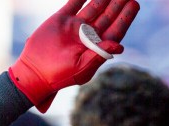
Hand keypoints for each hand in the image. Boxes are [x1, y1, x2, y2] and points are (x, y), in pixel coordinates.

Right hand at [9, 0, 139, 111]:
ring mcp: (75, 26)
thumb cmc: (60, 75)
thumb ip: (100, 54)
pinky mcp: (61, 19)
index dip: (125, 17)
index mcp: (96, 48)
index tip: (133, 4)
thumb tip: (120, 46)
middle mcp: (88, 35)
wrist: (35, 72)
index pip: (115, 30)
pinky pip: (74, 3)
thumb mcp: (82, 68)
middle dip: (118, 4)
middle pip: (108, 16)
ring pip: (94, 7)